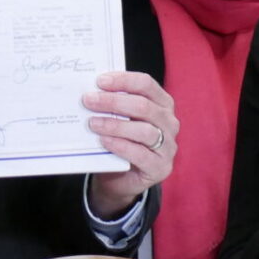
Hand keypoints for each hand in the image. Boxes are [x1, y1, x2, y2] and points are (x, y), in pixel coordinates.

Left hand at [84, 71, 177, 217]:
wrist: (119, 178)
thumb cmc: (120, 142)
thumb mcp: (119, 119)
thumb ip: (113, 105)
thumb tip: (91, 90)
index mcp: (162, 104)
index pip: (146, 84)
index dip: (123, 80)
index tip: (100, 81)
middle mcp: (169, 123)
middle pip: (144, 106)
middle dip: (113, 102)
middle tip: (89, 101)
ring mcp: (168, 147)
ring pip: (144, 130)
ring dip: (115, 125)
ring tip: (93, 123)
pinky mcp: (161, 167)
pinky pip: (141, 154)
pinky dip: (120, 145)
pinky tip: (104, 141)